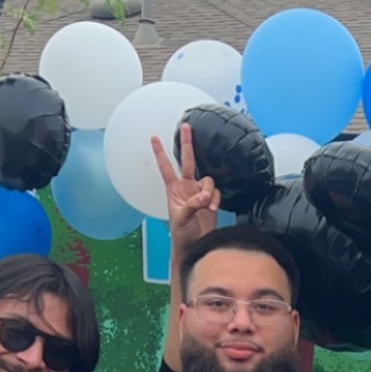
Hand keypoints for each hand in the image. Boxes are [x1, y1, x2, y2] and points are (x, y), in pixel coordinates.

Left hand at [152, 123, 220, 246]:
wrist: (195, 245)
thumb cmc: (181, 234)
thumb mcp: (181, 219)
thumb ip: (192, 204)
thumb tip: (203, 195)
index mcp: (173, 189)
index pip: (166, 167)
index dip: (160, 153)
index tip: (154, 138)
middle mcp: (186, 187)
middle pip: (187, 160)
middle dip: (187, 144)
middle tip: (186, 127)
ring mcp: (199, 192)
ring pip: (208, 180)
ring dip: (209, 191)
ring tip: (207, 205)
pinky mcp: (211, 200)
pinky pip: (216, 192)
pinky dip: (216, 199)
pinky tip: (212, 208)